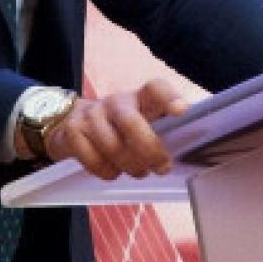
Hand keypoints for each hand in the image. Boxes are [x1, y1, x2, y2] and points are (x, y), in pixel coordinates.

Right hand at [45, 79, 186, 179]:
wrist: (70, 124)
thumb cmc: (118, 127)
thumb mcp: (141, 120)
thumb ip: (162, 127)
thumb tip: (192, 143)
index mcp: (139, 98)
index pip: (155, 88)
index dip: (169, 97)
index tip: (181, 111)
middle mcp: (115, 102)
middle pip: (131, 122)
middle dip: (150, 150)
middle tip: (163, 168)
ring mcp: (91, 115)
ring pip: (113, 146)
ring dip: (130, 166)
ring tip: (139, 171)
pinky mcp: (73, 132)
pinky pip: (94, 160)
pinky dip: (108, 172)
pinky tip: (113, 171)